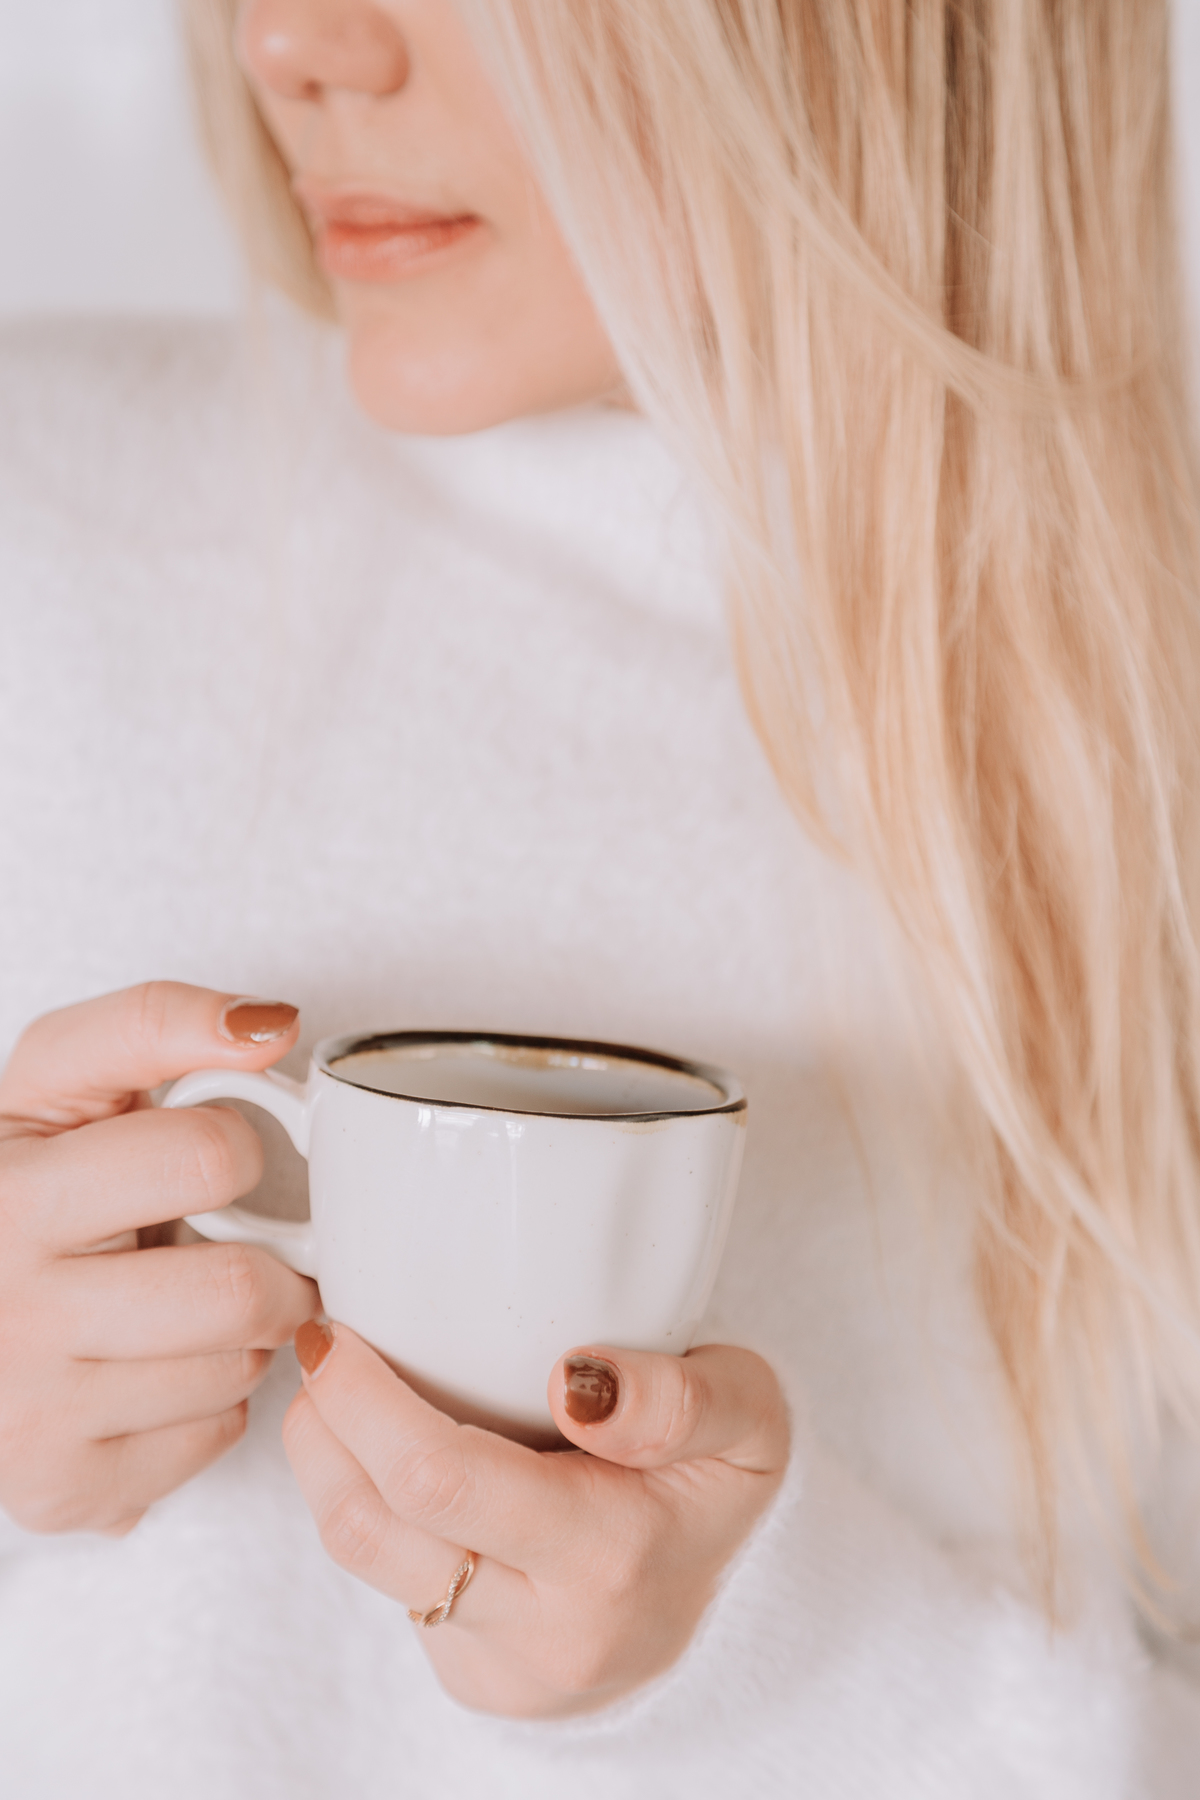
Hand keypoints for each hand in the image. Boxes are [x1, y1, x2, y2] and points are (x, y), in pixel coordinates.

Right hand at [0, 982, 319, 1534]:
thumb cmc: (25, 1185)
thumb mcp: (59, 1079)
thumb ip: (155, 1024)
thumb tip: (270, 1026)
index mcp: (9, 1194)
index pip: (205, 1157)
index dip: (231, 1147)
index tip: (205, 1156)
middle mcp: (8, 1311)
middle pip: (242, 1291)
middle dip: (264, 1262)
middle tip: (227, 1245)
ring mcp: (31, 1414)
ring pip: (241, 1367)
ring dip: (243, 1333)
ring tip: (181, 1304)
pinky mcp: (67, 1490)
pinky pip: (217, 1436)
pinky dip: (212, 1401)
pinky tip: (155, 1366)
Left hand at [283, 1323, 788, 1716]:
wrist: (735, 1612)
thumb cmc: (722, 1485)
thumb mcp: (749, 1417)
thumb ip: (680, 1397)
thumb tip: (577, 1380)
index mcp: (607, 1555)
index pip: (438, 1478)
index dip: (362, 1398)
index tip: (339, 1328)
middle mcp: (543, 1628)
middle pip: (370, 1525)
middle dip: (322, 1420)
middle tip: (320, 1342)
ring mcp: (500, 1663)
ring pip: (360, 1558)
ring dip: (323, 1462)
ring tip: (331, 1390)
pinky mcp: (471, 1676)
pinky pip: (386, 1583)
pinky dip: (363, 1502)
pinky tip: (380, 1451)